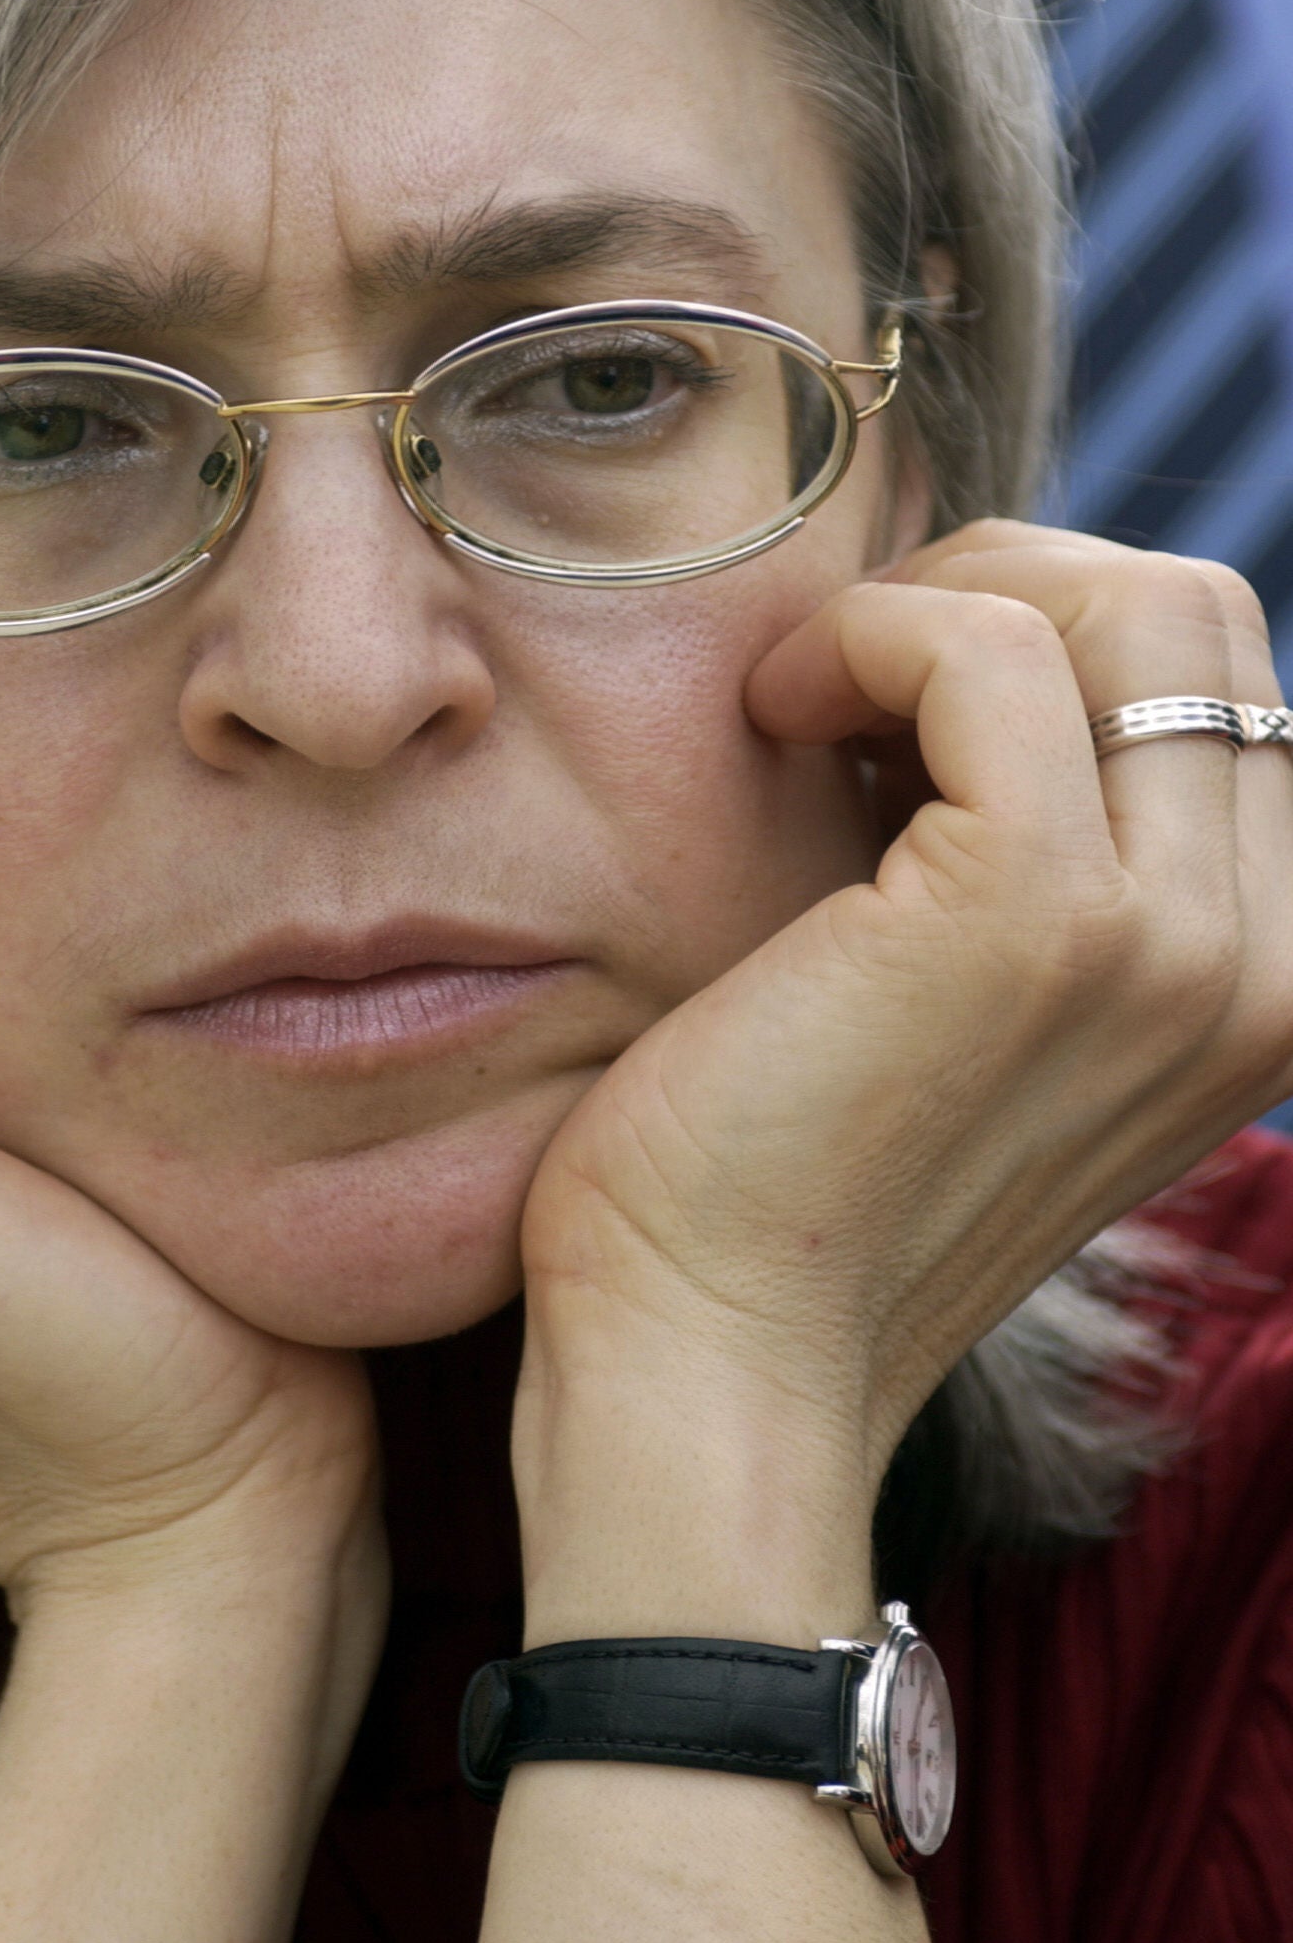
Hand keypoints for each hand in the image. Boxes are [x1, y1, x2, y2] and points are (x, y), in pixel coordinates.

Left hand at [513, 525, 1292, 1632]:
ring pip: (1124, 607)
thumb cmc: (794, 1166)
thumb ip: (1055, 846)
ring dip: (932, 608)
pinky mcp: (1034, 914)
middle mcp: (1263, 963)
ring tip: (806, 707)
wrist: (706, 1350)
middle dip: (1005, 592)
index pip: (1223, 685)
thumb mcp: (980, 991)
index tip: (892, 713)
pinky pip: (983, 652)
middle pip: (1194, 618)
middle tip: (844, 681)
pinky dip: (861, 637)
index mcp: (1269, 979)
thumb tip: (992, 639)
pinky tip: (771, 718)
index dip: (1050, 641)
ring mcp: (1170, 940)